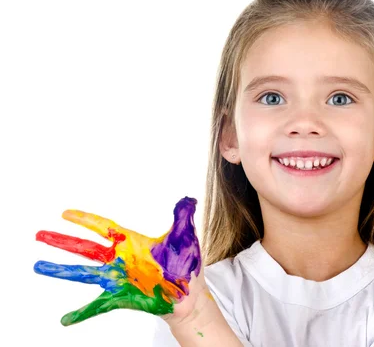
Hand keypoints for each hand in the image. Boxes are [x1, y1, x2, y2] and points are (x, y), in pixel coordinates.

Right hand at [34, 197, 202, 325]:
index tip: (65, 213)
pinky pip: (98, 306)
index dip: (85, 219)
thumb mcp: (185, 238)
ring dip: (62, 271)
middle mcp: (120, 260)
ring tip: (39, 266)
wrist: (189, 295)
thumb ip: (183, 217)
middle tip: (39, 234)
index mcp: (132, 242)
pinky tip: (65, 319)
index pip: (104, 227)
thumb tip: (188, 199)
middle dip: (63, 241)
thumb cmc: (186, 265)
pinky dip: (82, 313)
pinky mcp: (122, 297)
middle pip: (85, 248)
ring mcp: (119, 279)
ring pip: (84, 273)